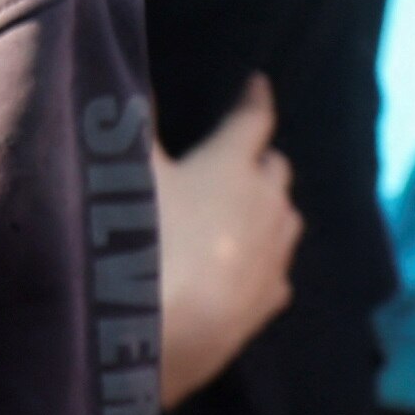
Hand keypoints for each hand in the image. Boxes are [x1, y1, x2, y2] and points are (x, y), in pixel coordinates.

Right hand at [157, 73, 301, 407]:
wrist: (170, 331)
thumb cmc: (145, 238)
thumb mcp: (129, 175)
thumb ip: (135, 129)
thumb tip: (133, 83)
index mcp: (232, 165)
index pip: (252, 120)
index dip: (254, 98)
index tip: (257, 82)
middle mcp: (266, 204)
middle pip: (276, 168)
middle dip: (259, 156)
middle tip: (238, 154)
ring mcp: (274, 254)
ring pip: (285, 216)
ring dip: (268, 204)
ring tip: (242, 206)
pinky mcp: (271, 299)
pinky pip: (277, 264)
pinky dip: (263, 252)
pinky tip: (243, 263)